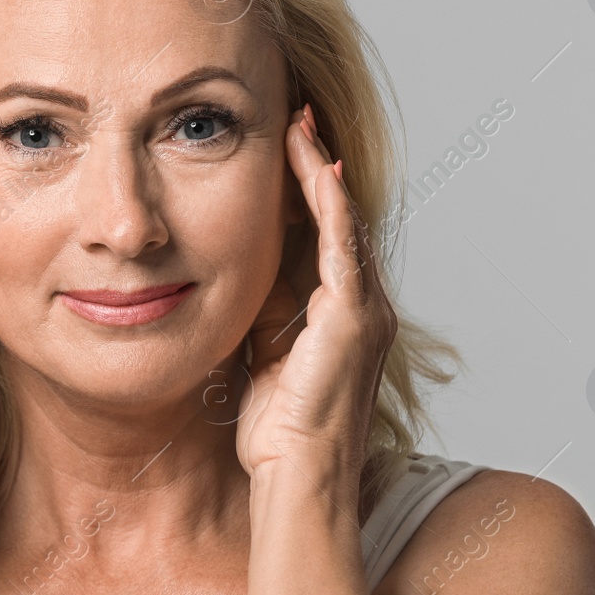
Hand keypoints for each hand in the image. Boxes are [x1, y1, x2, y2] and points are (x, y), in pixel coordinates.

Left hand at [234, 104, 396, 483]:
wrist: (296, 480)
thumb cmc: (276, 433)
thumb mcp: (261, 355)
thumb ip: (260, 312)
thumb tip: (231, 273)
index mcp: (336, 314)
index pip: (320, 236)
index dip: (302, 190)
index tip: (281, 145)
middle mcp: (359, 305)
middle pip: (336, 218)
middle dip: (315, 165)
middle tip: (295, 113)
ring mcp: (363, 310)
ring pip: (342, 220)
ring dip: (320, 168)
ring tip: (300, 122)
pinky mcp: (353, 317)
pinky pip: (342, 244)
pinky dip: (329, 201)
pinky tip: (315, 164)